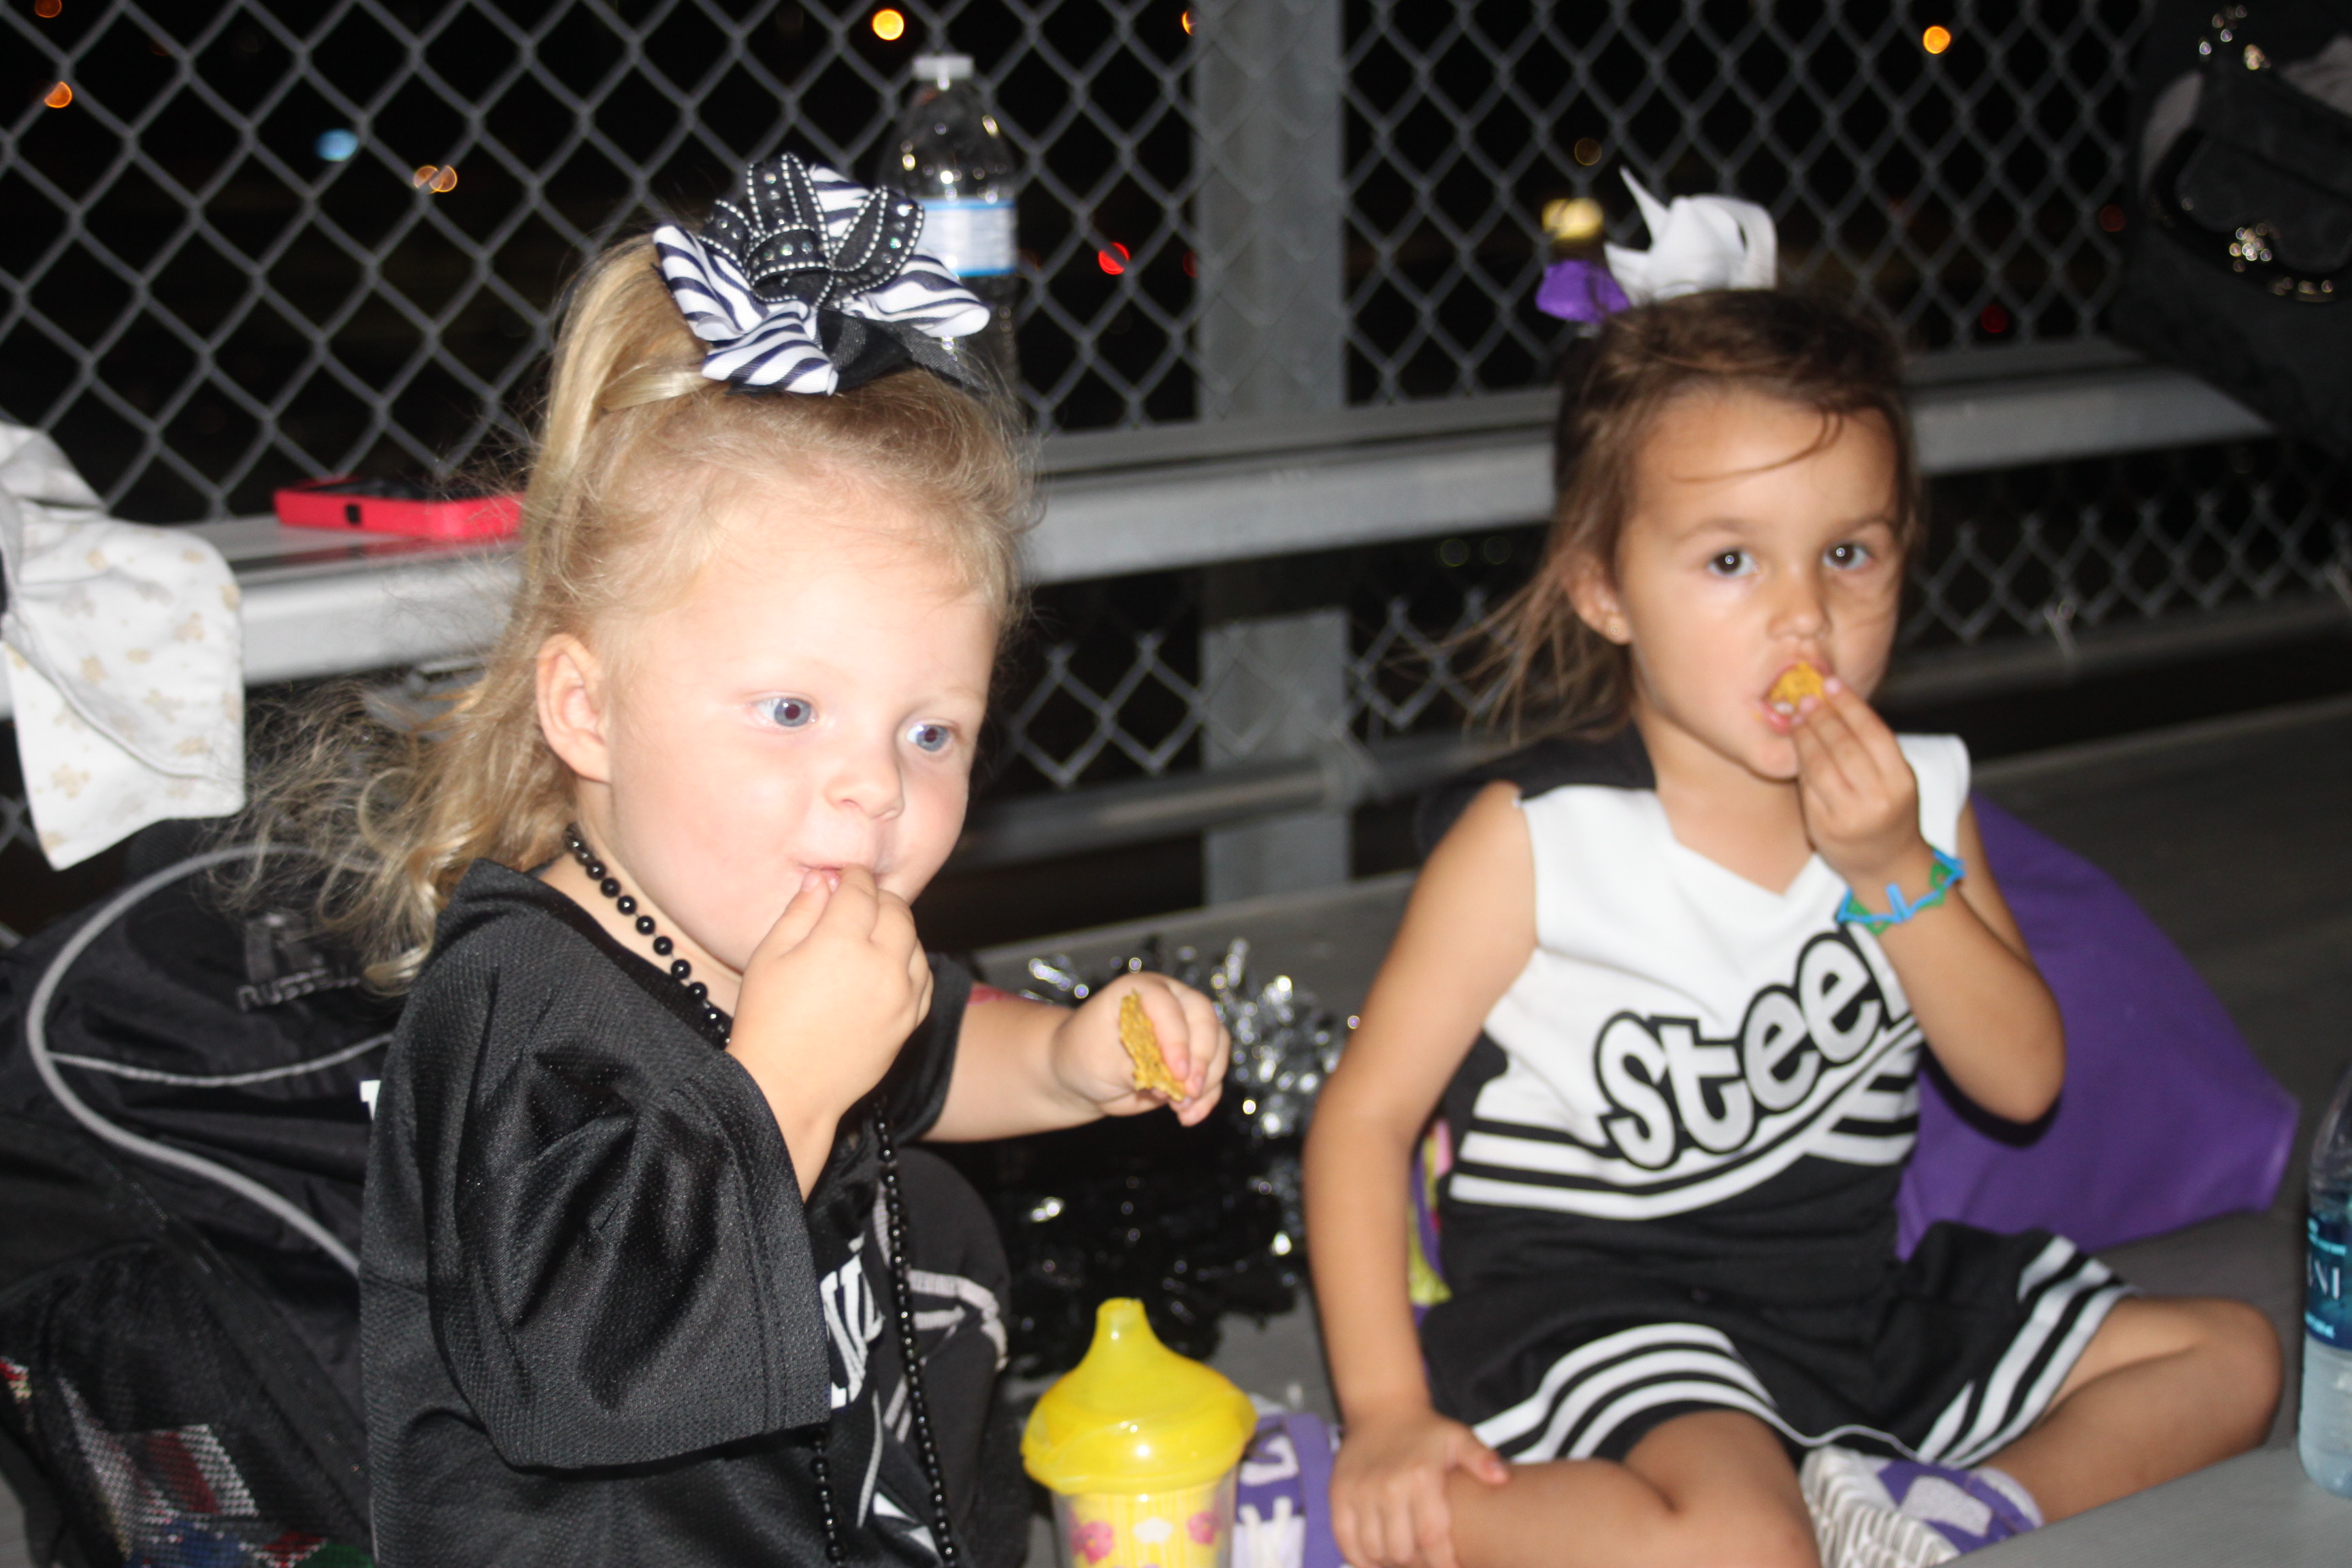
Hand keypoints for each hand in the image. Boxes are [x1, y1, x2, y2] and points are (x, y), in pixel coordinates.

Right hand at [729, 866, 932, 1185]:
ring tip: (874, 928)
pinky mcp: (910, 1020)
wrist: (786, 1089)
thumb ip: (800, 911)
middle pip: (896, 911)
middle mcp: (881, 964)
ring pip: (915, 941)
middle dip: (879, 896)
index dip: (853, 876)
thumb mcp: (770, 957)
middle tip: (861, 896)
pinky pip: (924, 977)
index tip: (846, 873)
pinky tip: (891, 961)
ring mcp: (901, 994)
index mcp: (841, 942)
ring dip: (898, 927)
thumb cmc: (768, 1023)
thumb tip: (822, 879)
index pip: (860, 890)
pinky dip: (911, 960)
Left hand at [1051, 972, 1229, 1126]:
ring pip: (1217, 1046)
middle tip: (1188, 1090)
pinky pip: (1214, 1073)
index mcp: (1142, 990)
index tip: (1176, 1072)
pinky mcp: (1193, 1057)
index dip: (1177, 1038)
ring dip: (1206, 1081)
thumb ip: (1137, 1067)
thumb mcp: (1100, 1058)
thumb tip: (1169, 1086)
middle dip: (1201, 1059)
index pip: (1169, 1006)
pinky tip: (1187, 1116)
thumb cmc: (1084, 1056)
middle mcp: (1170, 1001)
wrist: (1082, 1075)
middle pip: (1205, 1020)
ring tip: (1180, 1108)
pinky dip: (1207, 1097)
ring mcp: (1186, 1028)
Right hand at [1330, 1405, 1508, 1567]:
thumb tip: (1502, 1478)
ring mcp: (1360, 1492)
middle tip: (1427, 1563)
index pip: (1432, 1538)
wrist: (1381, 1408)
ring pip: (1374, 1551)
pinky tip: (1376, 1558)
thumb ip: (1481, 1459)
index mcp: (1421, 1477)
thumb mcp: (1459, 1438)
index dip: (1443, 1563)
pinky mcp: (1339, 1495)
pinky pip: (1346, 1541)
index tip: (1452, 1567)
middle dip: (1418, 1566)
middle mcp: (1388, 1487)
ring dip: (1390, 1563)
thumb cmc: (1425, 1430)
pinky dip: (1360, 1558)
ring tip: (1405, 1560)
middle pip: (1402, 1551)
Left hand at [1789, 677, 1932, 899]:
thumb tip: (1838, 702)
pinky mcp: (1823, 827)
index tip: (1831, 684)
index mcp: (1901, 781)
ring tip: (1797, 717)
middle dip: (1822, 717)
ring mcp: (1848, 816)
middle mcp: (1877, 799)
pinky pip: (1807, 786)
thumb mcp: (1897, 780)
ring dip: (1805, 736)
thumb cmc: (1891, 813)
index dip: (1849, 704)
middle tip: (1806, 697)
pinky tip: (1796, 745)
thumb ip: (1874, 748)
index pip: (1873, 732)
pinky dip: (1800, 763)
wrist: (1888, 865)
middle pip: (1843, 746)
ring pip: (1820, 764)